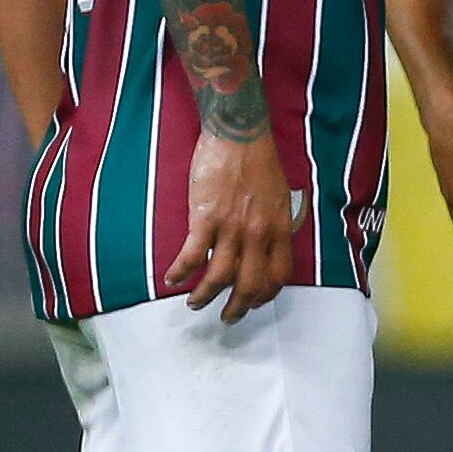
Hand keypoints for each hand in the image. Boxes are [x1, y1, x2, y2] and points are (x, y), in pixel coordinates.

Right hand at [170, 128, 293, 321]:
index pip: (278, 276)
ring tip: (194, 303)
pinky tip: (172, 278)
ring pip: (219, 278)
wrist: (239, 135)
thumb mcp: (280, 198)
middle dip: (236, 308)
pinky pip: (192, 256)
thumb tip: (267, 246)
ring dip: (204, 296)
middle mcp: (258, 234)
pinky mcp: (205, 219)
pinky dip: (180, 272)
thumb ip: (275, 224)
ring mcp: (231, 228)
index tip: (253, 302)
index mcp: (279, 229)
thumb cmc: (259, 162)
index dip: (265, 295)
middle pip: (250, 285)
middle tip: (226, 316)